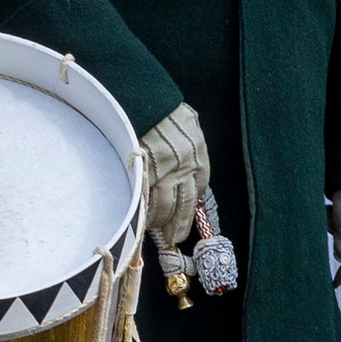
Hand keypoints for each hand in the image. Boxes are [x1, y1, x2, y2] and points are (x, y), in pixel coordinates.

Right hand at [137, 101, 210, 254]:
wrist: (148, 102)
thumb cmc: (168, 111)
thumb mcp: (190, 126)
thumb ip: (192, 146)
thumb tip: (190, 158)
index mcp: (198, 159)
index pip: (197, 193)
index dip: (189, 209)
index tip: (185, 218)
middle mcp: (184, 171)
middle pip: (183, 206)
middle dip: (178, 226)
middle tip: (174, 239)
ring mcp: (163, 175)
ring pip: (163, 208)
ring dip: (160, 223)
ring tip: (157, 233)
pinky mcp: (144, 175)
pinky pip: (145, 200)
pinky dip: (144, 212)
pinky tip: (142, 219)